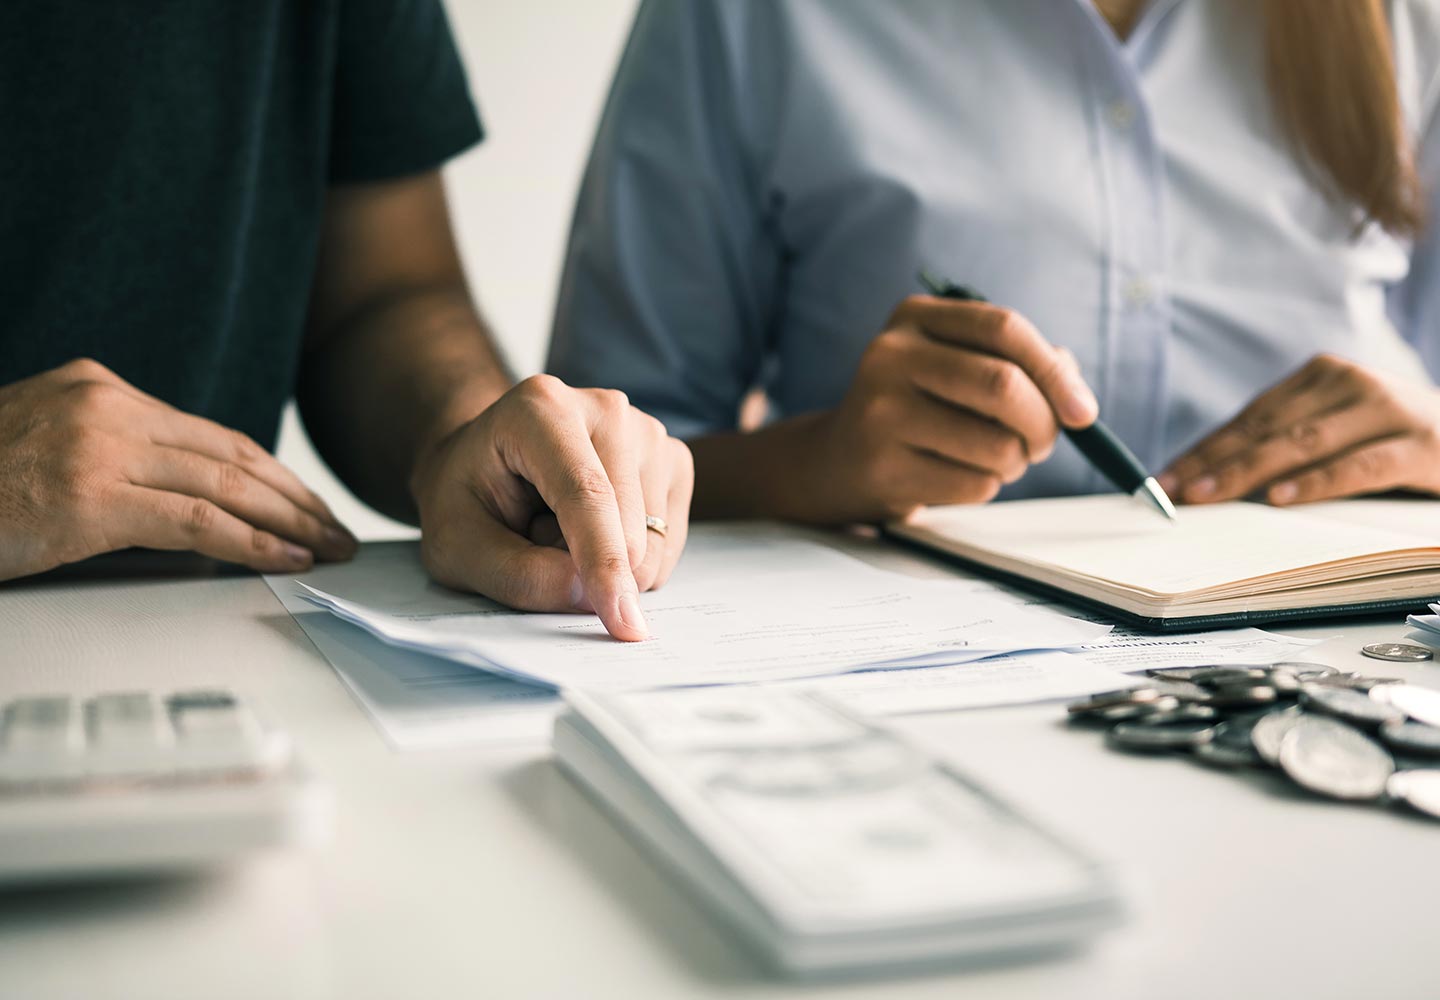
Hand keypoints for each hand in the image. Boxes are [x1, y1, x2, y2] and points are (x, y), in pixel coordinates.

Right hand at [0, 359, 357, 579]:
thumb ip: (110, 455)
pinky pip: (195, 520)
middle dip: (294, 496)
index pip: (210, 433)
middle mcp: (106, 406)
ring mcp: (97, 447)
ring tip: (328, 547)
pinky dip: (251, 541)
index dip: (270, 472)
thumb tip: (181, 492)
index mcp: (97, 388)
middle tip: (335, 528)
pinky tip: (287, 558)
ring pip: (224, 483)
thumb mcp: (43, 447)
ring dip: (289, 520)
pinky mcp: (89, 496)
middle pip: (229, 453)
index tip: (305, 500)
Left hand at [409, 375, 693, 641]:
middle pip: (629, 524)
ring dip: (606, 562)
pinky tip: (596, 530)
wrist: (486, 464)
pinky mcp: (671, 459)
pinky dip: (631, 560)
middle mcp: (605, 408)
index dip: (604, 561)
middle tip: (533, 538)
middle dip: (588, 567)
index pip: (586, 494)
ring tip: (559, 529)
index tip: (622, 622)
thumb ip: (516, 575)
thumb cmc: (468, 499)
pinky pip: (668, 543)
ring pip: (653, 541)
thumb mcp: (457, 546)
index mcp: (541, 409)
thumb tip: (589, 596)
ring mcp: (646, 431)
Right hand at [801, 295, 1098, 521]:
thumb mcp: (955, 366)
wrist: (837, 460)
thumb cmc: (917, 408)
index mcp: (915, 317)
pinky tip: (955, 475)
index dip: (1055, 371)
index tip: (1083, 412)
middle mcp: (890, 355)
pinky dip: (985, 486)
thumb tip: (1075, 393)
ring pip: (996, 444)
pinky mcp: (883, 466)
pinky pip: (975, 484)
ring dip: (1014, 461)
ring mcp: (881, 412)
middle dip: (1043, 425)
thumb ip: (1017, 363)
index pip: (1004, 329)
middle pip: (1003, 386)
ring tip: (992, 458)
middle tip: (1042, 444)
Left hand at [1160, 353, 1439, 504]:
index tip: (1163, 481)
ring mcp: (1388, 410)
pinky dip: (1317, 483)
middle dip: (1214, 464)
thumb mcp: (1338, 433)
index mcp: (1322, 376)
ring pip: (1304, 443)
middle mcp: (1351, 383)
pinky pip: (1359, 466)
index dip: (1204, 450)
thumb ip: (1286, 446)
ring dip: (1249, 473)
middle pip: (1267, 429)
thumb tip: (1209, 480)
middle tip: (1174, 493)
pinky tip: (1281, 499)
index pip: (1249, 418)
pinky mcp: (1421, 446)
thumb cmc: (1395, 441)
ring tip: (1210, 497)